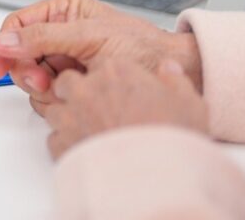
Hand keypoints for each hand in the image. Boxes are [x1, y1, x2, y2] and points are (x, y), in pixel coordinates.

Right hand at [0, 0, 201, 115]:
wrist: (177, 76)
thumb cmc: (142, 48)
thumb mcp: (89, 37)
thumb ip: (43, 37)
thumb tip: (5, 41)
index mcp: (63, 10)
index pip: (17, 25)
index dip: (4, 45)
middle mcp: (59, 33)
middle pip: (19, 54)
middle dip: (29, 70)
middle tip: (46, 81)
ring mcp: (63, 60)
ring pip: (29, 76)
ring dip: (44, 87)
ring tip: (70, 86)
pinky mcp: (70, 83)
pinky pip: (45, 94)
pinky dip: (56, 98)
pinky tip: (77, 93)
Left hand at [45, 58, 208, 159]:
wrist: (154, 180)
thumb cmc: (172, 140)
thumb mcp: (190, 104)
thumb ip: (176, 80)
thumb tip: (169, 68)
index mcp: (118, 71)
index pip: (104, 64)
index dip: (111, 78)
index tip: (120, 90)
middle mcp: (87, 89)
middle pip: (68, 80)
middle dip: (77, 91)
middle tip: (97, 109)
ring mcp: (70, 116)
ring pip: (54, 108)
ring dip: (67, 117)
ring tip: (89, 132)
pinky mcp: (60, 144)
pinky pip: (54, 138)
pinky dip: (65, 144)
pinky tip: (84, 151)